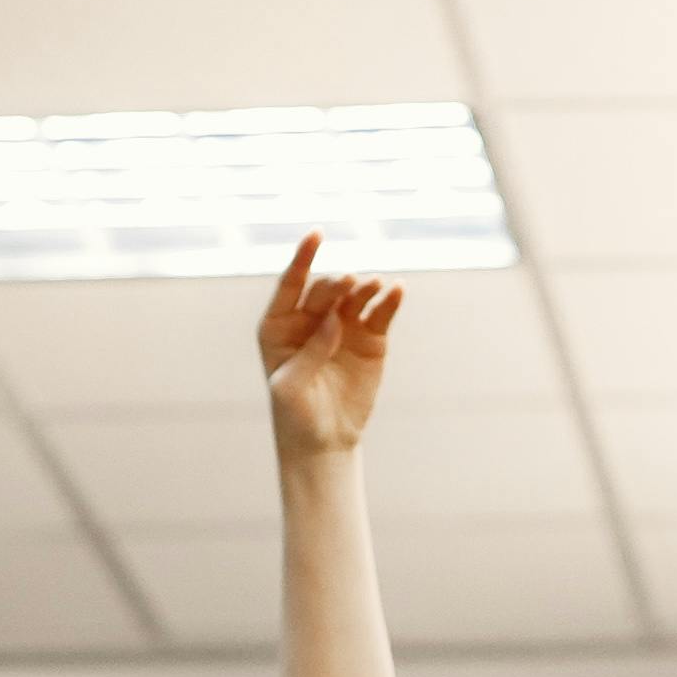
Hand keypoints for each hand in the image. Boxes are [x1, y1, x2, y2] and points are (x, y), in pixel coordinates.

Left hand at [258, 234, 403, 464]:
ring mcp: (343, 326)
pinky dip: (389, 300)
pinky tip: (396, 289)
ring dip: (363, 287)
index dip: (302, 258)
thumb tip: (334, 319)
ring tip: (373, 284)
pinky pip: (380, 313)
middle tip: (347, 283)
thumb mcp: (291, 387)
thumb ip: (309, 352)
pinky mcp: (370, 338)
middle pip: (325, 289)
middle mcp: (312, 319)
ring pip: (354, 296)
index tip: (316, 235)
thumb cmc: (296, 414)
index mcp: (280, 325)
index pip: (291, 285)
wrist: (325, 441)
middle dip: (335, 283)